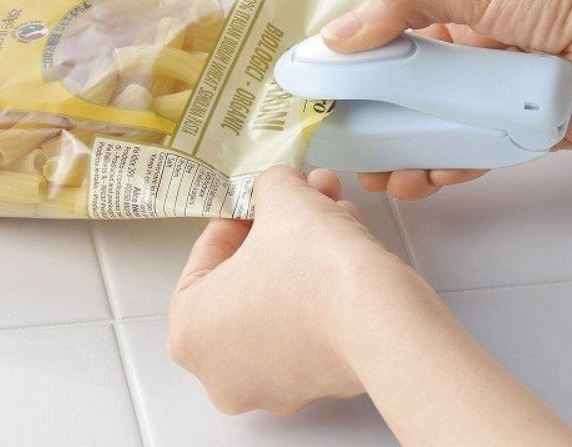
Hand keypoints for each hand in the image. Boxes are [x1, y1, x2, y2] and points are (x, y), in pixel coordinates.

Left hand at [168, 165, 394, 414]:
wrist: (381, 321)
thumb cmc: (312, 268)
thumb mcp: (279, 197)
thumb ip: (268, 185)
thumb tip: (278, 186)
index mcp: (190, 332)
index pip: (206, 255)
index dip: (239, 213)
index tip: (261, 196)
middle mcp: (222, 371)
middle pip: (247, 274)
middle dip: (281, 226)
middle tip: (302, 195)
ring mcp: (273, 386)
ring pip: (282, 295)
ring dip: (307, 246)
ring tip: (335, 209)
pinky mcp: (318, 384)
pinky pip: (311, 321)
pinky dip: (325, 282)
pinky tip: (349, 242)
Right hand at [321, 0, 571, 199]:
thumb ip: (401, 5)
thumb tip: (337, 36)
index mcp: (455, 19)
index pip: (396, 52)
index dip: (362, 77)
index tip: (331, 102)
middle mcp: (474, 60)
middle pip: (416, 101)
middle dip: (382, 130)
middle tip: (353, 154)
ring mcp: (500, 97)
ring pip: (446, 133)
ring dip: (413, 157)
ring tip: (384, 178)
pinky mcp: (529, 128)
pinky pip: (486, 153)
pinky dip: (458, 168)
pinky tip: (429, 178)